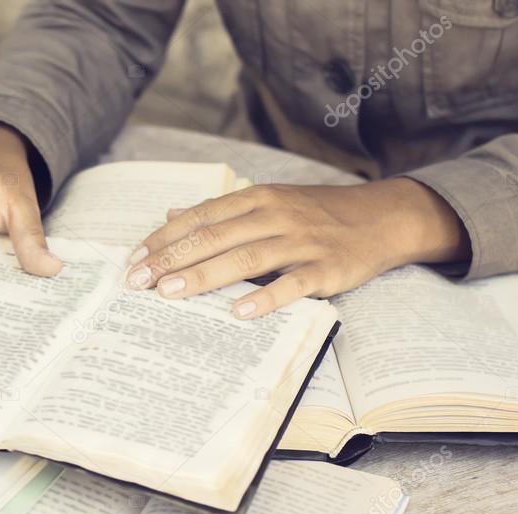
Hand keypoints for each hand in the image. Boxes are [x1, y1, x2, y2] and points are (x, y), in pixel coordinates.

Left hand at [125, 178, 469, 318]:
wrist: (383, 217)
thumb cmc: (317, 214)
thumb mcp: (268, 202)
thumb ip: (220, 211)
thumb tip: (172, 216)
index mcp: (257, 198)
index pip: (200, 217)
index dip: (164, 238)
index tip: (133, 259)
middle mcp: (274, 215)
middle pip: (214, 236)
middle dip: (171, 259)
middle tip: (137, 282)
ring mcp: (301, 241)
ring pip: (245, 257)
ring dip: (204, 275)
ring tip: (170, 293)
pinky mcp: (327, 268)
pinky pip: (293, 283)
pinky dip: (266, 298)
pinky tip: (238, 312)